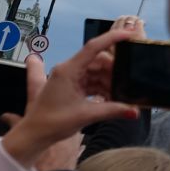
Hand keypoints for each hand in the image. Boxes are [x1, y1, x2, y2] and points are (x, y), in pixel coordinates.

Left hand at [2, 27, 141, 167]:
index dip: (112, 38)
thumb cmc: (52, 122)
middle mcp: (68, 70)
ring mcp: (69, 78)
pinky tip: (111, 98)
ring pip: (96, 72)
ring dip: (108, 81)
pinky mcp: (71, 86)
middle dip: (114, 71)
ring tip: (119, 95)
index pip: (93, 47)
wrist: (34, 135)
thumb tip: (135, 111)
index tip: (129, 35)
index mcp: (68, 70)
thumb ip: (113, 110)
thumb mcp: (86, 115)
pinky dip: (102, 88)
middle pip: (98, 61)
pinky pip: (91, 81)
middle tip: (127, 83)